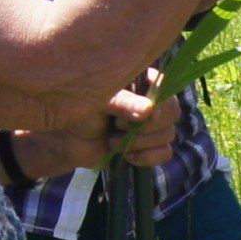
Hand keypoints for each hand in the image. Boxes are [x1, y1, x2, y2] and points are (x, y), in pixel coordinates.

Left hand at [11, 87, 183, 177]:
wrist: (67, 141)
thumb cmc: (79, 111)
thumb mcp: (97, 101)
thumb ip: (121, 102)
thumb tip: (149, 110)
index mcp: (140, 82)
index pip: (166, 85)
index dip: (158, 102)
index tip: (136, 114)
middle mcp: (150, 101)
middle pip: (172, 112)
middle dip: (147, 127)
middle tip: (118, 126)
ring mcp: (151, 125)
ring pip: (168, 134)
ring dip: (140, 143)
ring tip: (112, 141)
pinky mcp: (149, 146)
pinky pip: (165, 152)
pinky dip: (147, 157)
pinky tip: (126, 156)